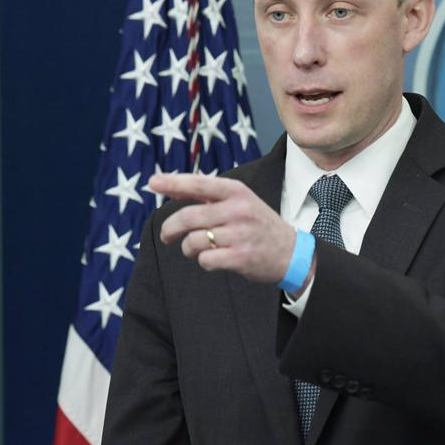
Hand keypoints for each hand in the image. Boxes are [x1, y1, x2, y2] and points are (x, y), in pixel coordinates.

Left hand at [150, 173, 297, 283]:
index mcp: (237, 192)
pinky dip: (203, 261)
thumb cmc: (257, 224)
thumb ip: (207, 196)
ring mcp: (240, 234)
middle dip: (170, 229)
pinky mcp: (240, 256)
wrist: (291, 251)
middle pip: (188, 217)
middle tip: (167, 236)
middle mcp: (238, 210)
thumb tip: (169, 187)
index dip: (173, 183)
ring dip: (189, 249)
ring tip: (199, 249)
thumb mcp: (240, 201)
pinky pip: (205, 259)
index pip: (199, 184)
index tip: (153, 183)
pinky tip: (214, 259)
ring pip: (193, 241)